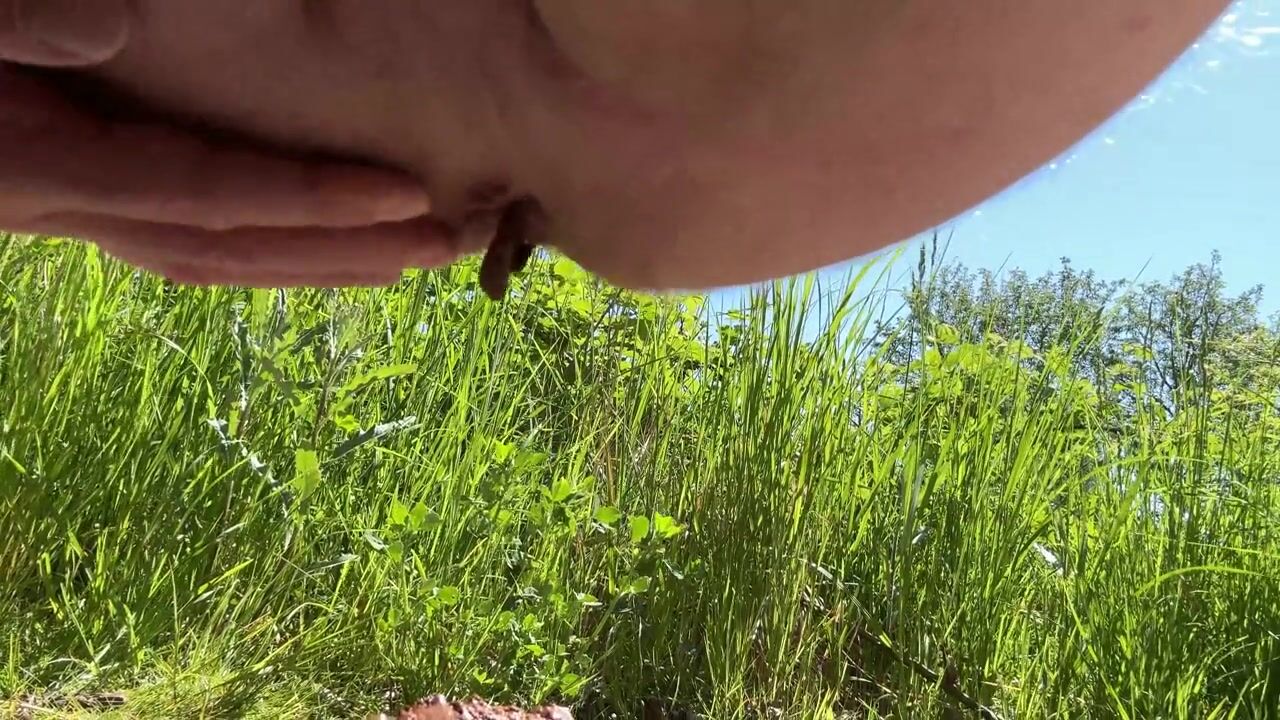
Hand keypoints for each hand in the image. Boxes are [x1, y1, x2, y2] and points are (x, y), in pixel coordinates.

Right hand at [1, 0, 451, 287]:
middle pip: (233, 250)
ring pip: (214, 260)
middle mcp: (68, 208)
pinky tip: (309, 248)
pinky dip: (253, 249)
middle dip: (342, 252)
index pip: (207, 196)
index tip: (402, 200)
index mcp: (44, 168)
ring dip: (313, 262)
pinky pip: (179, 240)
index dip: (308, 200)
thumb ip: (14, 28)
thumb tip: (102, 34)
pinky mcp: (72, 196)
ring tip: (406, 261)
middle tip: (447, 249)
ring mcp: (72, 210)